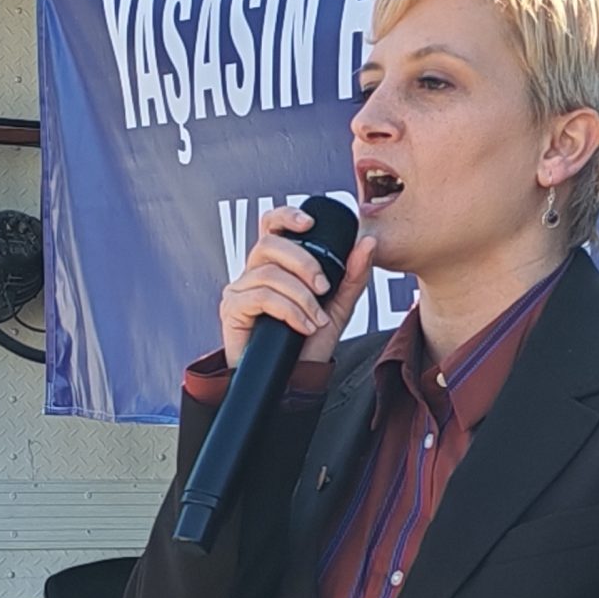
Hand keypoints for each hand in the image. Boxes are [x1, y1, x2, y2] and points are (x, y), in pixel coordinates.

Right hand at [219, 206, 375, 369]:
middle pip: (270, 244)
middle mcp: (253, 272)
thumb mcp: (338, 307)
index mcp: (276, 265)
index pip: (272, 225)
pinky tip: (301, 327)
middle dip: (304, 263)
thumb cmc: (308, 345)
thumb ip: (353, 275)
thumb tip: (367, 242)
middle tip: (325, 288)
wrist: (292, 382)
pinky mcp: (231, 309)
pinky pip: (260, 296)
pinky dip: (288, 311)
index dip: (286, 215)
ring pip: (268, 272)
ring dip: (300, 297)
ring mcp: (239, 290)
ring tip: (315, 319)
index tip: (309, 223)